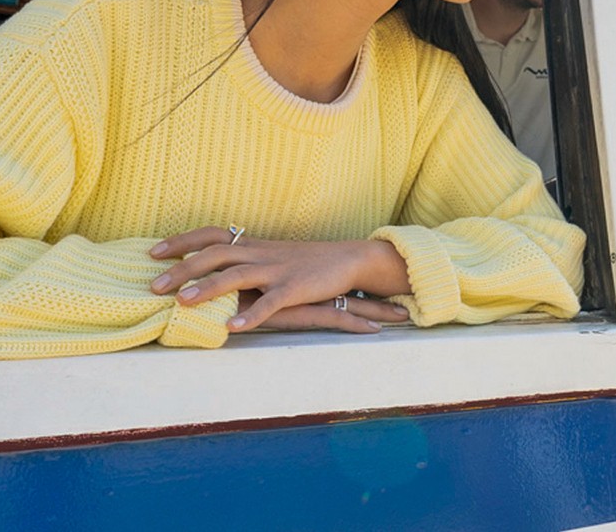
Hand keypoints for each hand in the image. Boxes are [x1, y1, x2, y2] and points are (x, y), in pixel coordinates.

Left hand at [149, 226, 412, 332]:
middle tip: (154, 286)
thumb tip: (202, 276)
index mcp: (252, 244)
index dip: (180, 242)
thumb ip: (240, 263)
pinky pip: (270, 303)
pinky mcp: (295, 289)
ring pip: (237, 275)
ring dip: (207, 288)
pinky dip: (251, 315)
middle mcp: (260, 253)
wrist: (347, 259)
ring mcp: (277, 270)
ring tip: (181, 303)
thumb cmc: (302, 262)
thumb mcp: (268, 256)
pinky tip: (232, 329)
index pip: (210, 235)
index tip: (152, 253)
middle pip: (215, 254)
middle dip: (182, 268)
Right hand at [226, 290, 410, 333]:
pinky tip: (376, 331)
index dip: (354, 287)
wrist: (212, 288)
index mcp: (289, 284)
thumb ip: (249, 301)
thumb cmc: (220, 295)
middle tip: (402, 302)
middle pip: (346, 291)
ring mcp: (304, 298)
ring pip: (349, 304)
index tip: (377, 290)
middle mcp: (302, 288)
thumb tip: (250, 305)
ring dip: (377, 310)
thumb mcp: (238, 299)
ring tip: (403, 315)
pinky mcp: (300, 309)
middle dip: (375, 298)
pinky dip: (357, 324)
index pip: (327, 286)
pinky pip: (335, 318)